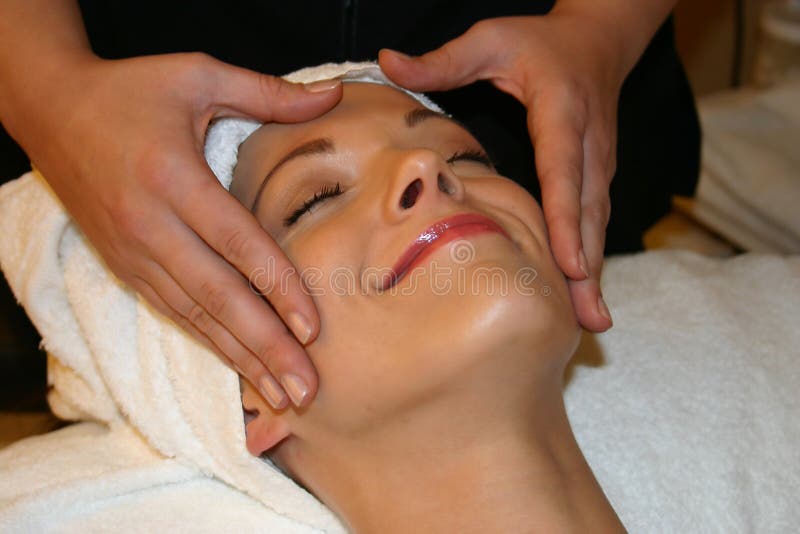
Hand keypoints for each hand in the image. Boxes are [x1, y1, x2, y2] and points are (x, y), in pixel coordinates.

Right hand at [16, 53, 341, 407]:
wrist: (49, 109)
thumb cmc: (129, 90)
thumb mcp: (197, 73)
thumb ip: (267, 92)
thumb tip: (335, 95)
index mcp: (172, 178)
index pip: (236, 244)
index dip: (277, 288)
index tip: (313, 330)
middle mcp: (150, 225)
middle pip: (218, 297)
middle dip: (265, 348)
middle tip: (306, 391)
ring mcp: (133, 252)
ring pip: (194, 317)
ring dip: (240, 359)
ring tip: (282, 397)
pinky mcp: (124, 266)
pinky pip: (173, 312)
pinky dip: (209, 343)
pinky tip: (239, 367)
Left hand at [380, 12, 630, 331]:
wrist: (599, 41)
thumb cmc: (541, 42)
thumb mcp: (490, 40)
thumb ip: (443, 59)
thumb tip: (386, 60)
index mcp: (562, 113)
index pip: (563, 171)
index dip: (567, 220)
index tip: (571, 265)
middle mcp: (588, 145)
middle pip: (588, 214)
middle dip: (588, 267)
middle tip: (586, 320)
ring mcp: (598, 165)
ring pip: (597, 225)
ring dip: (595, 273)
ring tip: (591, 321)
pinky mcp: (596, 177)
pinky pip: (593, 223)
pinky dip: (589, 259)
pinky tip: (585, 296)